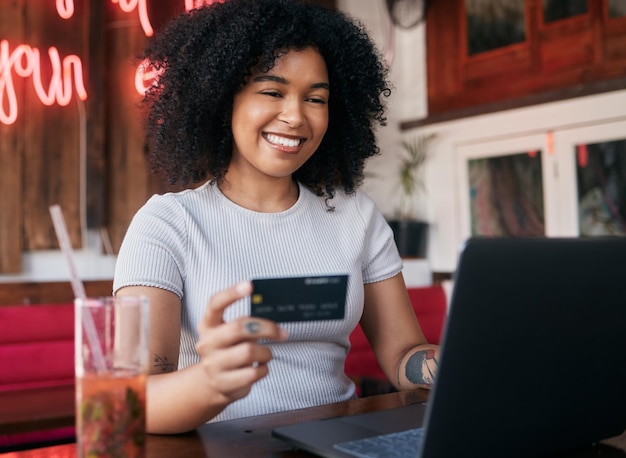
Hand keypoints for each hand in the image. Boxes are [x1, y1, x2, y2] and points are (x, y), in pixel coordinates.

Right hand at [195, 281, 287, 404]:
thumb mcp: (228, 333)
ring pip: (250, 352)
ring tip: (265, 354)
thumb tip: (273, 318)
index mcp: (208, 325)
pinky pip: (254, 373)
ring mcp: (214, 365)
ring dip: (266, 352)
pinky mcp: (224, 383)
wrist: (210, 383)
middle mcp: (207, 343)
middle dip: (266, 328)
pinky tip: (259, 368)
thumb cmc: (227, 350)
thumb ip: (244, 323)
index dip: (232, 293)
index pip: (216, 304)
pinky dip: (263, 369)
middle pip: (239, 327)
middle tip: (281, 333)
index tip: (250, 285)